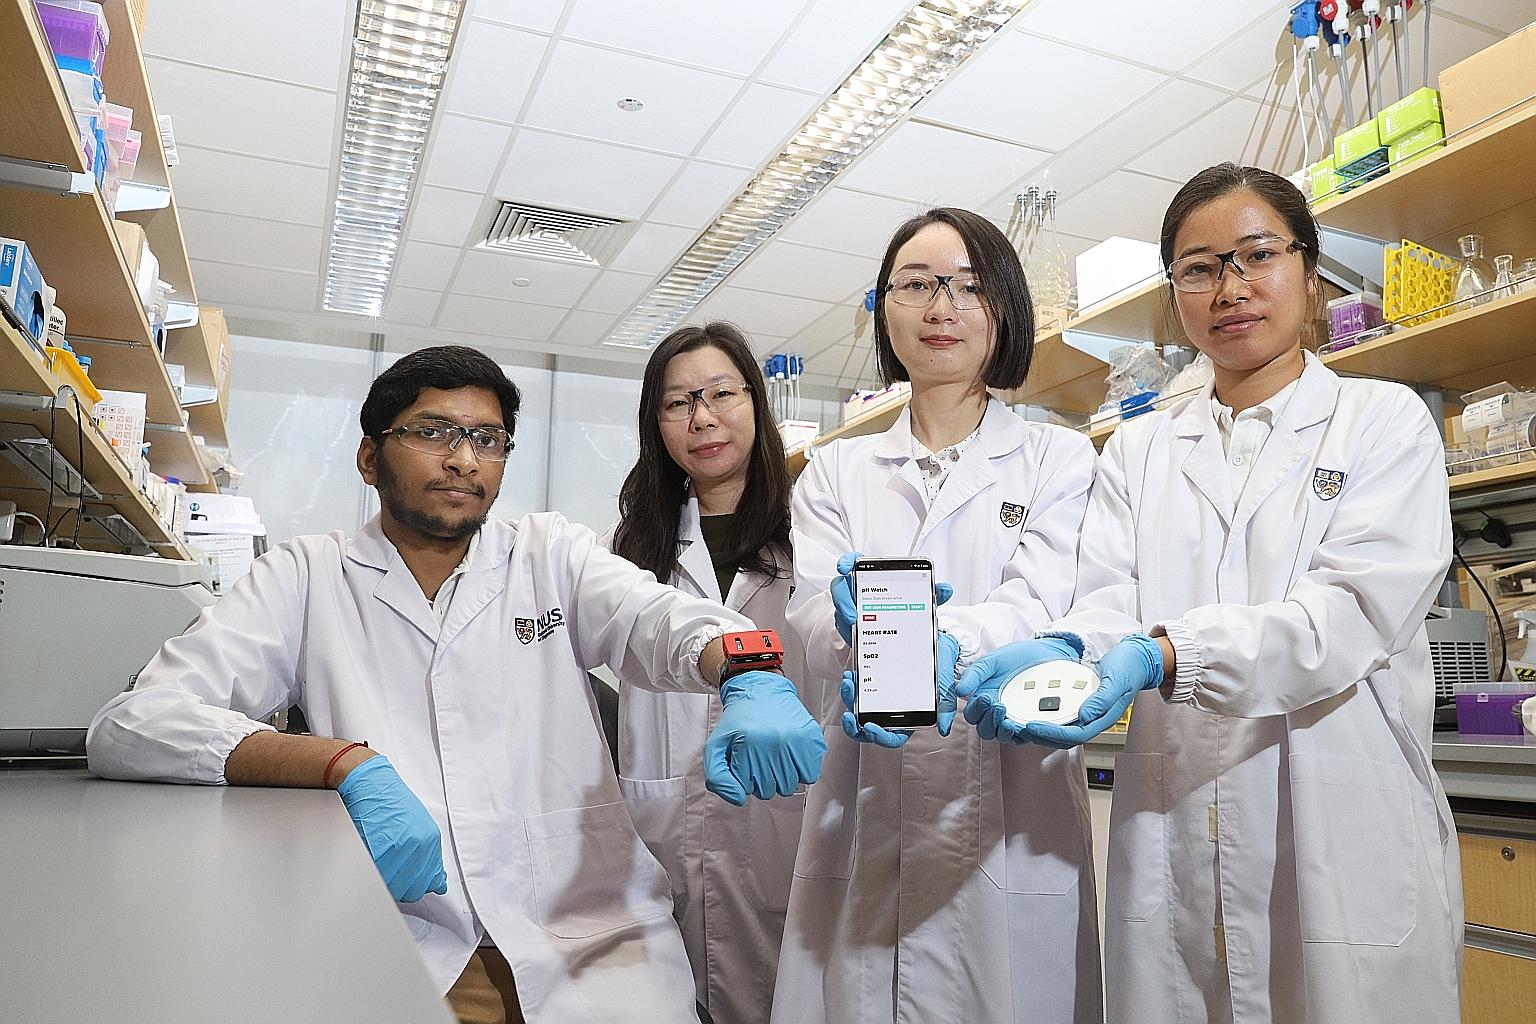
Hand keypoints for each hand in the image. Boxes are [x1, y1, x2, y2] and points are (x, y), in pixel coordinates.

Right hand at [335, 755, 448, 902]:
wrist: (369, 782)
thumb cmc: (391, 801)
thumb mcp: (419, 825)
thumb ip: (427, 855)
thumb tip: (436, 883)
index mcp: (431, 841)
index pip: (427, 883)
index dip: (413, 885)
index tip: (405, 880)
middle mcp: (419, 845)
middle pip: (410, 889)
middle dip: (398, 884)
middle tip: (388, 868)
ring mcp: (399, 847)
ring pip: (392, 886)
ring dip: (383, 879)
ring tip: (378, 858)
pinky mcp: (379, 848)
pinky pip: (376, 874)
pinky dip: (371, 871)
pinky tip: (371, 856)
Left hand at [704, 671, 826, 805]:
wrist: (762, 690)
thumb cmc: (739, 721)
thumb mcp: (715, 746)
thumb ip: (718, 778)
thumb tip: (740, 799)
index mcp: (749, 746)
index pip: (749, 789)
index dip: (745, 778)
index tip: (745, 760)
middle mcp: (775, 743)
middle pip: (772, 790)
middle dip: (764, 779)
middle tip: (760, 757)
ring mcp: (796, 741)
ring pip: (791, 785)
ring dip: (783, 776)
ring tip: (775, 755)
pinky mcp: (812, 739)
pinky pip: (810, 775)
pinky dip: (801, 770)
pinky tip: (790, 755)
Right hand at [831, 551, 952, 645]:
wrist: (897, 629)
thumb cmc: (902, 605)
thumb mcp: (917, 599)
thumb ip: (929, 593)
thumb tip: (945, 589)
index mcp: (870, 576)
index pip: (854, 562)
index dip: (848, 562)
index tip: (846, 567)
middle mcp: (856, 590)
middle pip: (840, 587)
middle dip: (844, 598)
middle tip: (854, 612)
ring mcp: (851, 608)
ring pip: (839, 608)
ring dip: (846, 616)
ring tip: (856, 624)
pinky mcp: (849, 626)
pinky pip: (845, 628)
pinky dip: (851, 632)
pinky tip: (860, 637)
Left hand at [838, 631, 961, 744]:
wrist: (935, 640)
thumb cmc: (940, 665)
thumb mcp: (945, 684)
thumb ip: (946, 707)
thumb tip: (944, 730)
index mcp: (909, 718)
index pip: (892, 737)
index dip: (879, 737)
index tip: (869, 726)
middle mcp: (892, 711)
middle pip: (868, 728)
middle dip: (854, 726)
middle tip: (849, 715)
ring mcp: (880, 697)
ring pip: (858, 709)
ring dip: (850, 700)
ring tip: (850, 684)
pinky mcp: (871, 681)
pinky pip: (857, 689)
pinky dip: (851, 685)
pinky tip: (851, 674)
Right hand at [957, 635, 1083, 743]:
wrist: (1043, 654)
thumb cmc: (1015, 657)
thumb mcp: (992, 662)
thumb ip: (974, 674)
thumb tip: (959, 691)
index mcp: (982, 699)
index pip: (972, 714)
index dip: (975, 711)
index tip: (984, 698)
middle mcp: (994, 712)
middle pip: (984, 729)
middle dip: (989, 721)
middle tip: (998, 706)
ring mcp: (1012, 718)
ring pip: (1001, 735)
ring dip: (1002, 731)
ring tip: (1009, 721)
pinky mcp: (1029, 722)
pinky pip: (1022, 737)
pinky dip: (1020, 735)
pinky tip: (1023, 726)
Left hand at [1023, 633, 1163, 747]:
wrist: (1136, 658)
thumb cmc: (1129, 668)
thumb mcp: (1116, 680)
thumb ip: (1102, 700)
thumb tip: (1085, 716)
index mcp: (1103, 718)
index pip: (1075, 735)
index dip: (1052, 734)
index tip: (1033, 726)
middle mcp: (1094, 719)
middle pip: (1065, 737)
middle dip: (1042, 735)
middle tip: (1020, 727)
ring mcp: (1088, 712)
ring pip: (1063, 728)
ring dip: (1043, 729)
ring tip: (1022, 723)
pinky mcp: (1082, 704)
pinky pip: (1063, 714)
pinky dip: (1048, 715)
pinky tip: (1034, 709)